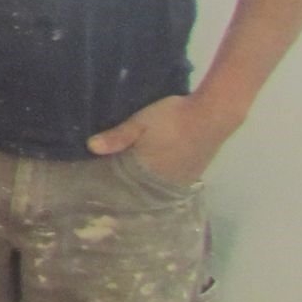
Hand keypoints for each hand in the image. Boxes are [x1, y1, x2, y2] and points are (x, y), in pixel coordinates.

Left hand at [87, 92, 235, 185]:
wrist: (212, 115)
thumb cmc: (172, 118)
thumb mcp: (140, 122)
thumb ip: (117, 137)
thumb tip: (90, 147)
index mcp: (148, 172)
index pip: (123, 184)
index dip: (110, 180)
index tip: (96, 176)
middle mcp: (164, 182)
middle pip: (140, 187)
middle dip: (127, 182)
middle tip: (111, 172)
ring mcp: (182, 180)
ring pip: (155, 184)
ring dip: (144, 180)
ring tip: (130, 170)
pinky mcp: (194, 174)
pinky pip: (169, 180)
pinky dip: (159, 176)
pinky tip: (153, 166)